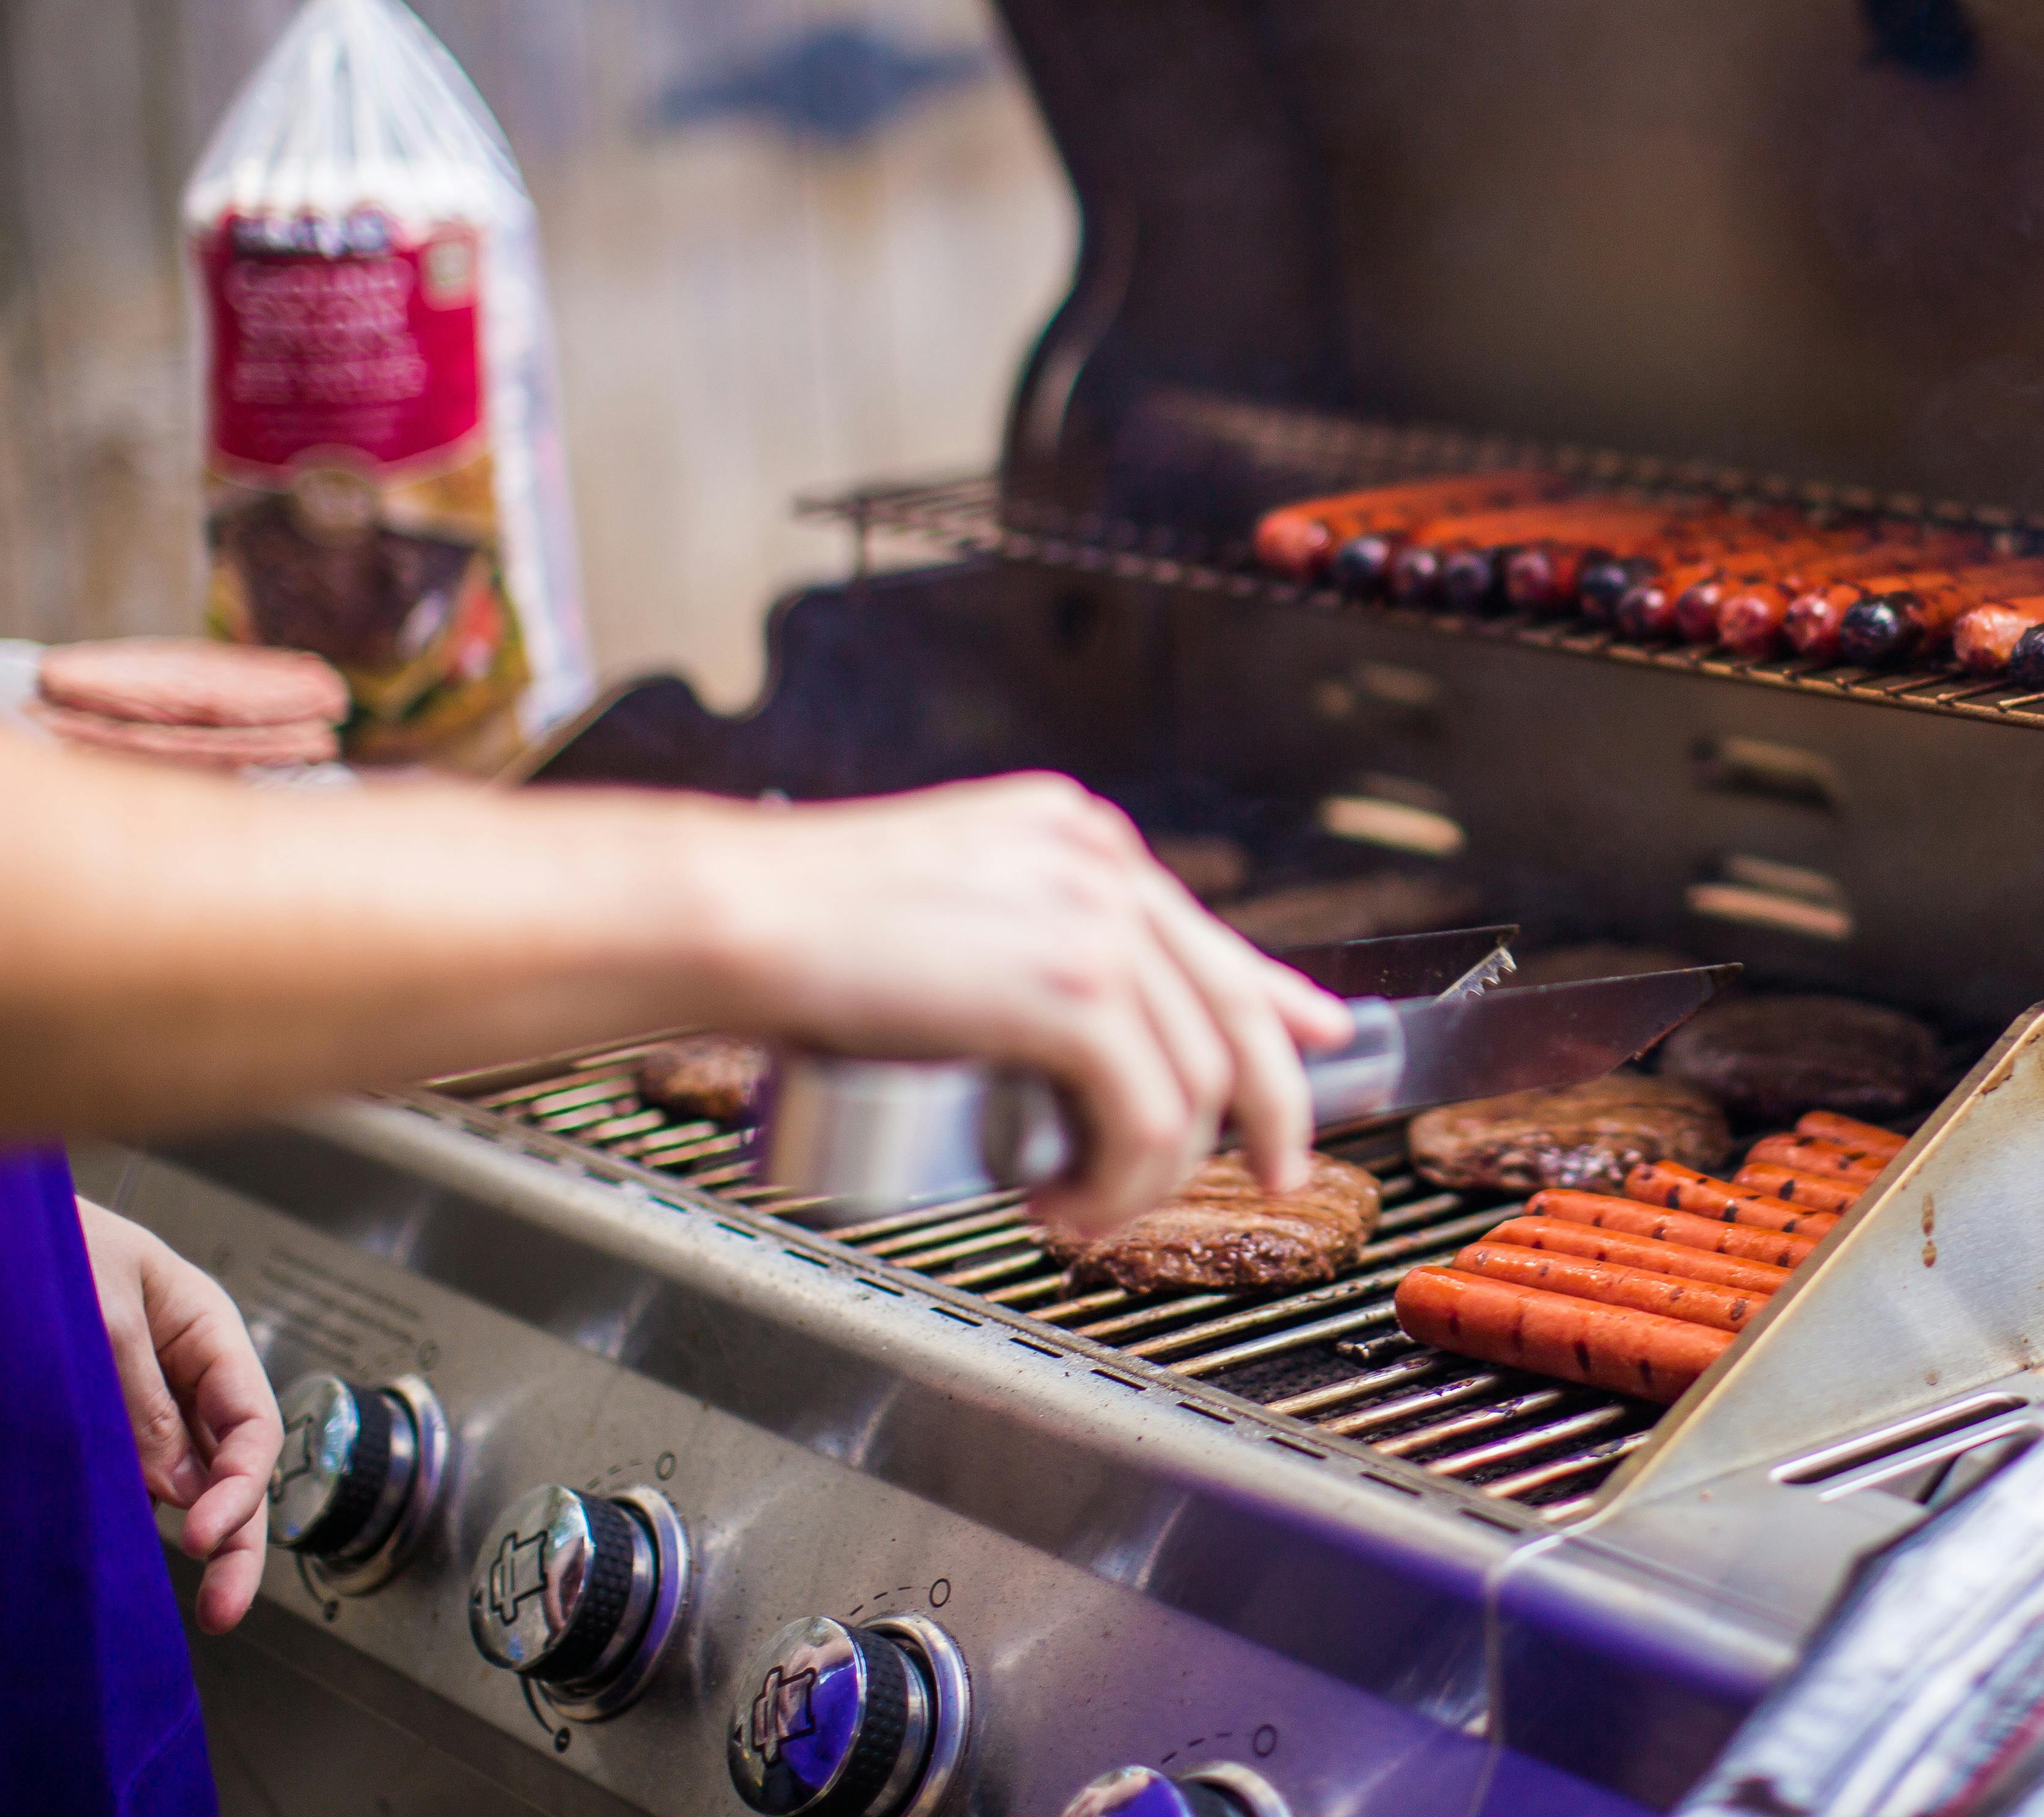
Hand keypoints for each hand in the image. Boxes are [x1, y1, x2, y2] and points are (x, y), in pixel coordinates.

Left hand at [78, 1200, 280, 1632]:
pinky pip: (126, 1477)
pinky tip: (127, 1553)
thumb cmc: (46, 1243)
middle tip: (223, 1610)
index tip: (201, 1535)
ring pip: (182, 1482)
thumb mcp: (102, 1313)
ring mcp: (139, 1402)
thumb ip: (142, 1399)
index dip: (240, 1486)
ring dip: (188, 1536)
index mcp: (206, 1332)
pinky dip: (132, 1518)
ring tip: (188, 1600)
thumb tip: (174, 1484)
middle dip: (235, 1540)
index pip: (252, 1423)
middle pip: (231, 1467)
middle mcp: (183, 1374)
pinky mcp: (95, 1424)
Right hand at [706, 774, 1352, 1235]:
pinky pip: (1149, 1114)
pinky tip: (1063, 1204)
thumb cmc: (798, 931)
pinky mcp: (1072, 988)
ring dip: (1150, 1170)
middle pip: (1231, 1003)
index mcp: (1073, 836)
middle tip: (1274, 1168)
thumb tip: (1075, 1019)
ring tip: (1078, 1207)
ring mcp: (1094, 918)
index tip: (1311, 1045)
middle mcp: (1100, 863)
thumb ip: (1016, 944)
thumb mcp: (942, 917)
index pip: (1202, 933)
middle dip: (1269, 1101)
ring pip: (1195, 1076)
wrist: (732, 916)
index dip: (1271, 1000)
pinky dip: (1119, 1181)